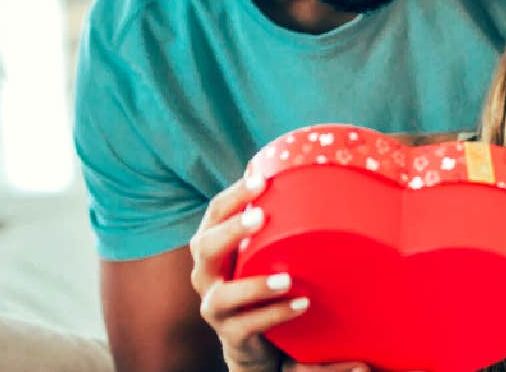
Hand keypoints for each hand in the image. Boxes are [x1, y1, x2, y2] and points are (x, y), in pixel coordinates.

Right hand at [190, 172, 373, 371]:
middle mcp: (206, 274)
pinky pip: (247, 326)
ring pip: (222, 296)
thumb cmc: (258, 277)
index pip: (215, 213)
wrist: (252, 336)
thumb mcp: (261, 248)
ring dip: (254, 286)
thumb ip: (271, 216)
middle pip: (205, 247)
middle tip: (260, 216)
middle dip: (231, 231)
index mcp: (212, 244)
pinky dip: (274, 314)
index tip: (259, 179)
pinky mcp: (231, 334)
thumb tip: (298, 168)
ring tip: (287, 278)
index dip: (234, 195)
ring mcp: (215, 306)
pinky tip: (301, 304)